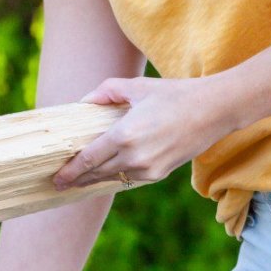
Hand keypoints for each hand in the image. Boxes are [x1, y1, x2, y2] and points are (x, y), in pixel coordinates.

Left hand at [52, 75, 235, 190]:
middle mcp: (135, 156)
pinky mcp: (160, 173)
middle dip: (76, 180)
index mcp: (124, 135)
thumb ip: (106, 91)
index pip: (88, 159)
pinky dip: (115, 176)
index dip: (70, 171)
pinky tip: (105, 175)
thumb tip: (84, 102)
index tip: (56, 178)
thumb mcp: (136, 86)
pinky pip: (130, 178)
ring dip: (94, 180)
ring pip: (113, 178)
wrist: (215, 110)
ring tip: (78, 181)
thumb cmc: (175, 94)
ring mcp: (149, 168)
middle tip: (59, 183)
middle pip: (96, 173)